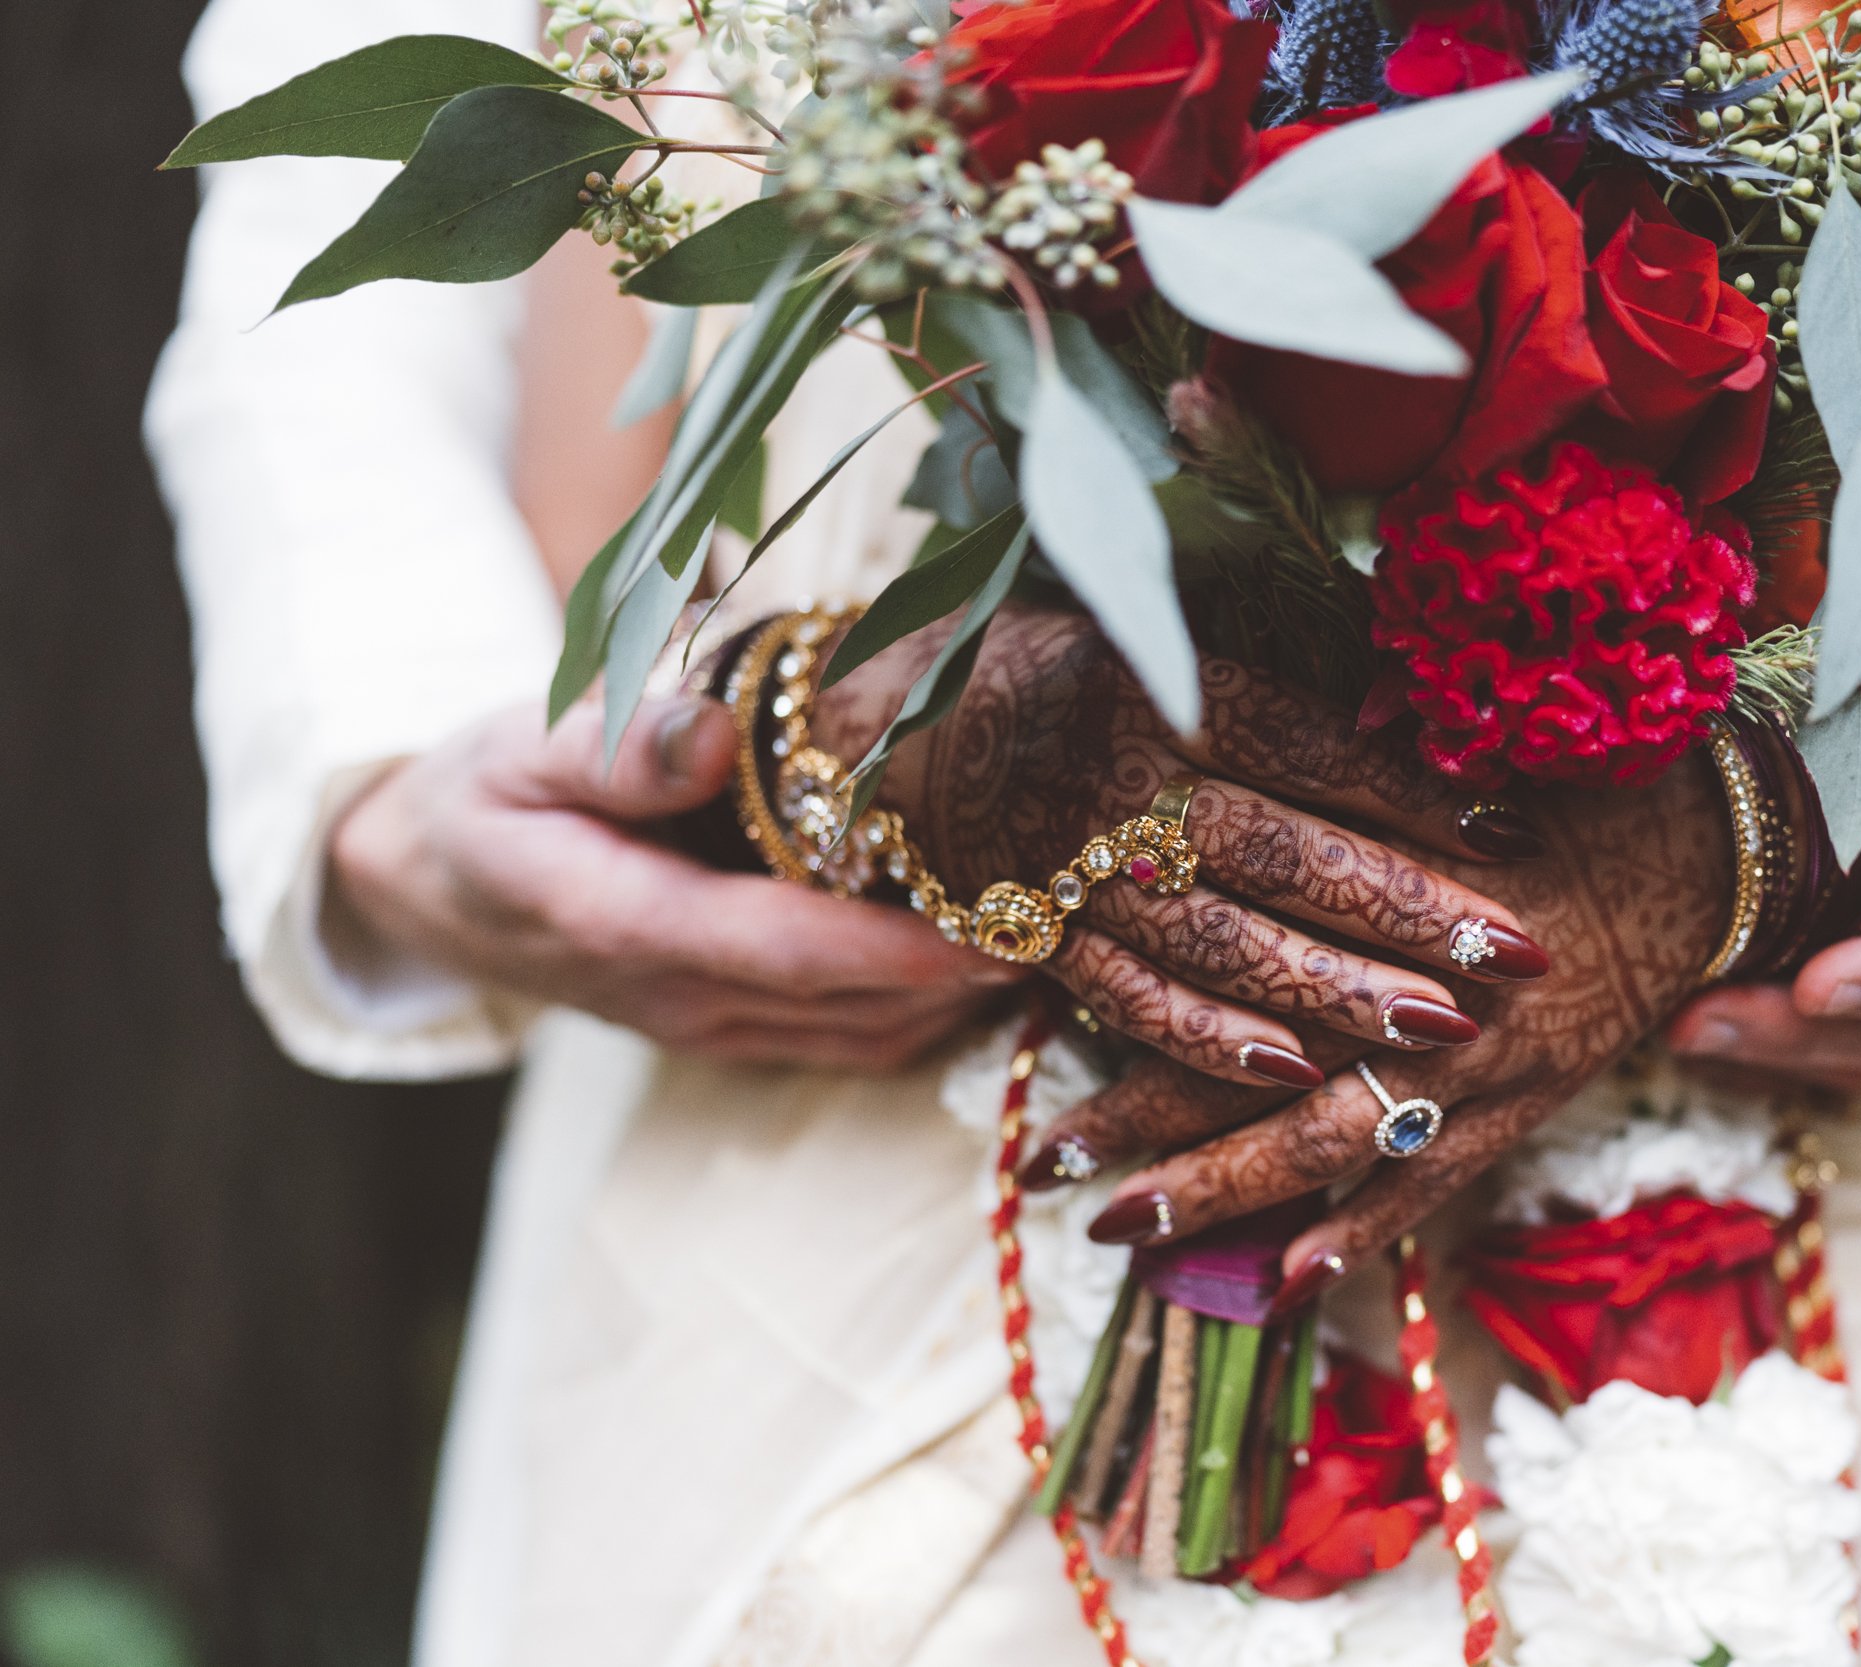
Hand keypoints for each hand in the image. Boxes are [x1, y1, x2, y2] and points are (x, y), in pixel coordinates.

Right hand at [328, 692, 1013, 1067]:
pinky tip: (988, 958)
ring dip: (956, 1002)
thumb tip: (720, 734)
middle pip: (846, 1006)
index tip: (991, 931)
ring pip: (860, 1038)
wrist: (429, 884)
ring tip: (1052, 932)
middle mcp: (675, 997)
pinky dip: (923, 1011)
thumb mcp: (517, 745)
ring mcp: (706, 1027)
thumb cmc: (481, 796)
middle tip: (1067, 915)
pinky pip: (846, 1040)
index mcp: (621, 921)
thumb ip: (617, 745)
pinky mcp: (730, 1031)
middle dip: (960, 976)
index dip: (891, 950)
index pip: (779, 949)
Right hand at [845, 608, 1558, 1089]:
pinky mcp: (1031, 941)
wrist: (873, 727)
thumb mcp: (1134, 604)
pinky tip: (1299, 1073)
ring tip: (1443, 1029)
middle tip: (1517, 949)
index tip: (1514, 830)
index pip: (1301, 743)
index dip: (1409, 787)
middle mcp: (1104, 779)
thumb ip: (1257, 632)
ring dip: (1333, 991)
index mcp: (1142, 678)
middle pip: (1275, 851)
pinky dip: (1209, 1041)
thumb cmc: (1043, 651)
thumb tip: (1405, 665)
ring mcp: (1062, 872)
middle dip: (1404, 908)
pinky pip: (1127, 1001)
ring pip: (1215, 942)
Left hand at [1008, 754, 1733, 1299]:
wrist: (1726, 846)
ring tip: (1124, 1231)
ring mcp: (1488, 1070)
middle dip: (1148, 1122)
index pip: (1245, 956)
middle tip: (1045, 1165)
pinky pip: (1437, 1187)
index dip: (1140, 986)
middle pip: (1266, 1073)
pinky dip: (1365, 1233)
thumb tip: (1227, 725)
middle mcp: (1435, 998)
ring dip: (1225, 1194)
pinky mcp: (1531, 1107)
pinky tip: (1291, 1280)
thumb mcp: (1475, 739)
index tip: (1038, 997)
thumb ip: (1359, 756)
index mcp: (1406, 898)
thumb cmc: (1590, 774)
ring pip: (1332, 1149)